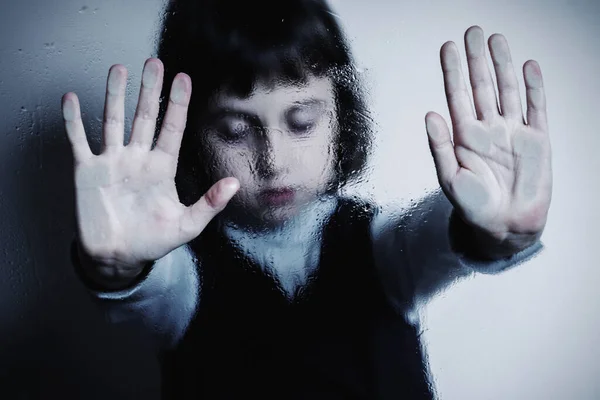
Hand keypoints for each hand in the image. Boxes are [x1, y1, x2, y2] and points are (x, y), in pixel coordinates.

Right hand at [62, 58, 238, 283]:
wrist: (117, 258)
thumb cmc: (152, 242)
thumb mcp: (187, 226)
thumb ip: (210, 204)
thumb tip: (234, 184)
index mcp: (162, 168)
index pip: (172, 129)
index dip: (178, 104)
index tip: (184, 79)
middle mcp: (138, 159)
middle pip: (145, 117)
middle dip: (150, 90)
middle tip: (154, 63)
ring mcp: (112, 162)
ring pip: (113, 121)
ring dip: (115, 96)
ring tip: (118, 70)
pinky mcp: (87, 171)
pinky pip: (78, 140)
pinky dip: (73, 121)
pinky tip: (71, 99)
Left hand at [425, 26, 551, 252]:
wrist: (504, 226)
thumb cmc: (473, 205)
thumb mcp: (449, 177)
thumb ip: (439, 146)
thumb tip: (430, 113)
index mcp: (464, 136)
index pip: (457, 95)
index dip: (452, 71)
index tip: (448, 47)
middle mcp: (488, 128)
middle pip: (481, 86)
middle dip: (476, 59)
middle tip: (473, 32)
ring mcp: (512, 131)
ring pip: (507, 91)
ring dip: (503, 66)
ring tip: (497, 40)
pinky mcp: (537, 139)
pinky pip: (536, 108)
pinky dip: (534, 88)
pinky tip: (528, 67)